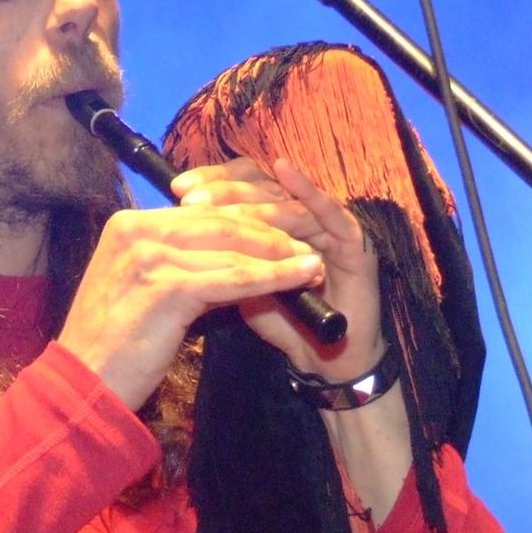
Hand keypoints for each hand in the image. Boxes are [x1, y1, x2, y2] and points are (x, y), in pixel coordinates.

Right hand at [57, 169, 326, 408]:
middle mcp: (136, 231)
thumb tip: (235, 260)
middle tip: (307, 245)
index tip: (284, 235)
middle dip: (270, 235)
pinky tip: (298, 279)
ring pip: (231, 249)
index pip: (202, 214)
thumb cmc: (117, 345)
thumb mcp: (146, 290)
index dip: (248, 223)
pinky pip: (232, 278)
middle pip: (220, 223)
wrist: (85, 384)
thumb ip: (182, 266)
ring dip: (279, 256)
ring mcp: (149, 256)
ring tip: (312, 264)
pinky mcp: (166, 287)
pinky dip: (270, 277)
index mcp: (129, 225)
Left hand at [171, 159, 384, 380]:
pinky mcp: (355, 241)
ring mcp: (330, 228)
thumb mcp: (242, 288)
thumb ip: (221, 260)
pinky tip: (284, 170)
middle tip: (191, 198)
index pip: (246, 187)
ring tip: (219, 203)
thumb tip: (176, 233)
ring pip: (289, 201)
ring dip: (253, 198)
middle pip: (265, 188)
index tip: (177, 189)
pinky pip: (331, 211)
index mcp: (279, 224)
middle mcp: (305, 219)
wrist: (327, 362)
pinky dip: (308, 190)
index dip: (214, 182)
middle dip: (226, 190)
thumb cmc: (286, 324)